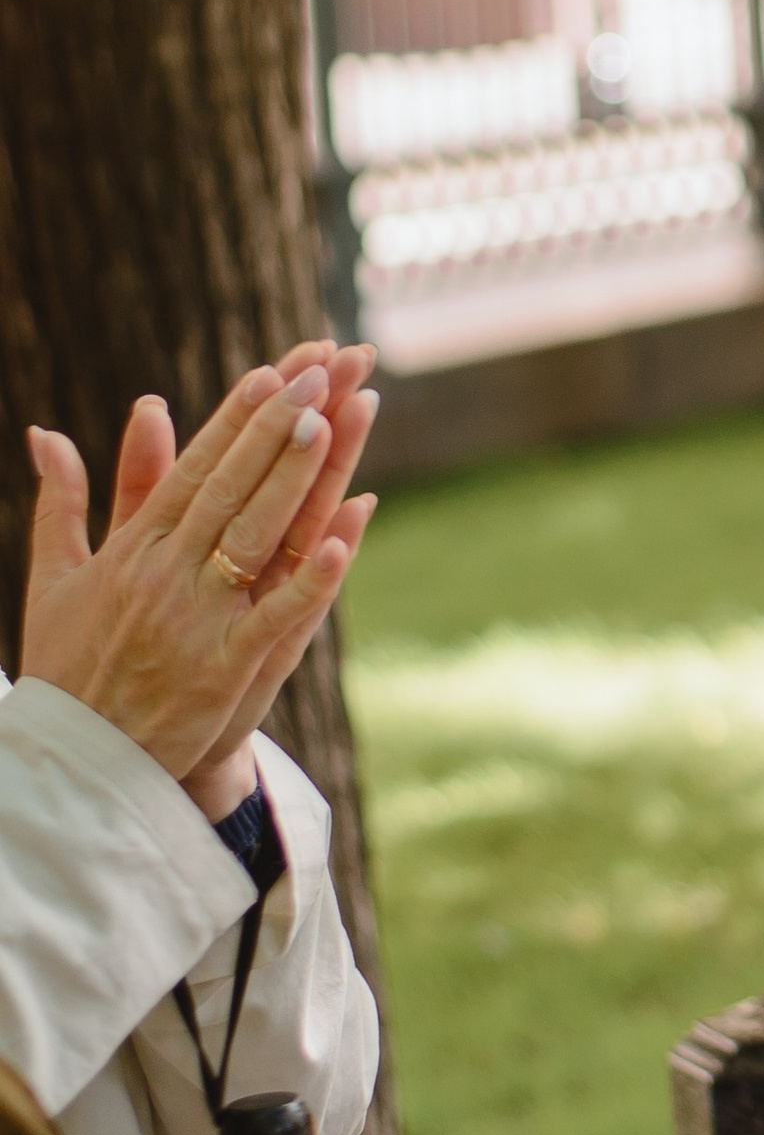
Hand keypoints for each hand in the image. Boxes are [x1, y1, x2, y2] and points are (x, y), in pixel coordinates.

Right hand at [20, 350, 380, 813]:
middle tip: (318, 372)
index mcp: (131, 550)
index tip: (271, 374)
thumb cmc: (67, 665)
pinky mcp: (222, 671)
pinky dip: (308, 580)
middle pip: (229, 488)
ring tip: (329, 421)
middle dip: (274, 428)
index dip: (235, 421)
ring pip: (253, 536)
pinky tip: (344, 539)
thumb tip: (47, 433)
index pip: (192, 471)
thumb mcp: (53, 577)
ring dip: (292, 478)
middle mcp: (164, 575)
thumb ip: (61, 502)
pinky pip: (274, 619)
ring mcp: (195, 622)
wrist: (73, 762)